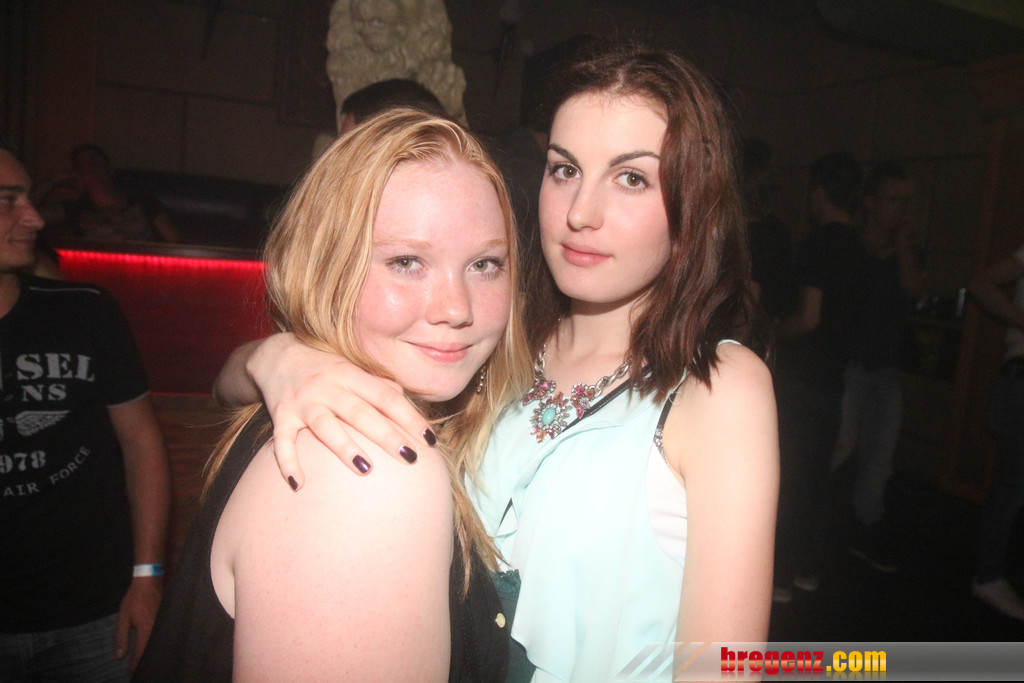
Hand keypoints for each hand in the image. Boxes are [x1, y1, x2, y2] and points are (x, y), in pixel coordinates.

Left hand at [115, 577, 161, 671]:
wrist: (149, 581)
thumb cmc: (134, 600)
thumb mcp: (123, 618)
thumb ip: (121, 638)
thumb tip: (119, 656)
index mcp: (145, 631)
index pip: (140, 654)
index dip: (134, 665)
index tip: (130, 672)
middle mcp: (157, 630)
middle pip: (151, 652)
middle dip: (144, 662)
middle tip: (137, 669)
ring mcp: (164, 624)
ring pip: (158, 644)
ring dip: (151, 653)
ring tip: (144, 660)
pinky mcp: (167, 619)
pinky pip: (162, 636)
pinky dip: (156, 644)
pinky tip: (151, 646)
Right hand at [247, 333, 436, 487]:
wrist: (276, 355)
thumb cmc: (324, 367)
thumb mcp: (351, 368)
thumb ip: (377, 384)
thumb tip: (406, 398)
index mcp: (351, 375)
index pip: (386, 397)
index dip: (409, 417)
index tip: (429, 440)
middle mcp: (328, 387)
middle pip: (360, 413)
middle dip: (386, 435)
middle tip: (410, 457)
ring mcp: (303, 402)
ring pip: (325, 426)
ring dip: (345, 447)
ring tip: (366, 469)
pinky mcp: (281, 416)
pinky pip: (282, 441)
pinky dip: (287, 462)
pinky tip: (298, 484)